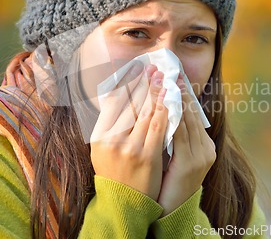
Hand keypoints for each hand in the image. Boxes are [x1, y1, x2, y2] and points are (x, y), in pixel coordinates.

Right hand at [90, 63, 168, 199]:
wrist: (124, 202)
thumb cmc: (114, 171)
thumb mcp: (101, 148)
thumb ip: (108, 124)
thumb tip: (118, 95)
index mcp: (99, 135)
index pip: (114, 102)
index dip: (127, 83)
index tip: (137, 70)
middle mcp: (111, 140)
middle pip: (131, 103)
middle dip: (144, 83)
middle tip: (153, 68)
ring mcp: (129, 148)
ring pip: (146, 111)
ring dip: (156, 92)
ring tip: (164, 78)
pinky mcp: (147, 156)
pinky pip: (159, 126)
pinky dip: (166, 109)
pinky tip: (171, 98)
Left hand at [157, 76, 215, 215]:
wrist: (172, 211)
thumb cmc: (167, 182)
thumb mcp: (173, 156)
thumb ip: (171, 136)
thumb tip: (160, 111)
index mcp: (203, 145)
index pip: (192, 113)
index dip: (183, 93)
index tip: (173, 76)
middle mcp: (206, 148)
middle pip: (192, 112)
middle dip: (180, 90)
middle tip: (169, 71)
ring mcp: (201, 155)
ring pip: (187, 119)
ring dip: (176, 98)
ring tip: (167, 80)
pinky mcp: (191, 163)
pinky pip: (180, 133)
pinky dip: (172, 116)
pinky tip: (164, 103)